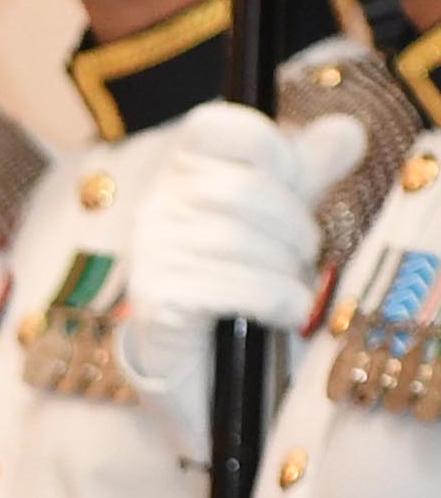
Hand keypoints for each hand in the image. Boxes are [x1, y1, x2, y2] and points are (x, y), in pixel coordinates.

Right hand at [116, 99, 367, 440]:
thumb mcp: (280, 221)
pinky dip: (277, 300)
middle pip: (241, 187)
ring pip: (241, 240)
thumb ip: (308, 174)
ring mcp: (151, 255)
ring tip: (296, 288)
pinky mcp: (158, 302)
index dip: (267, 145)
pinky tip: (288, 313)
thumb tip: (347, 130)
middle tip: (306, 253)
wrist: (200, 372)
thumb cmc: (240, 287)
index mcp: (182, 174)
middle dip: (294, 223)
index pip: (213, 126)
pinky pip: (233, 287)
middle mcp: (157, 207)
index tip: (292, 179)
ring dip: (288, 269)